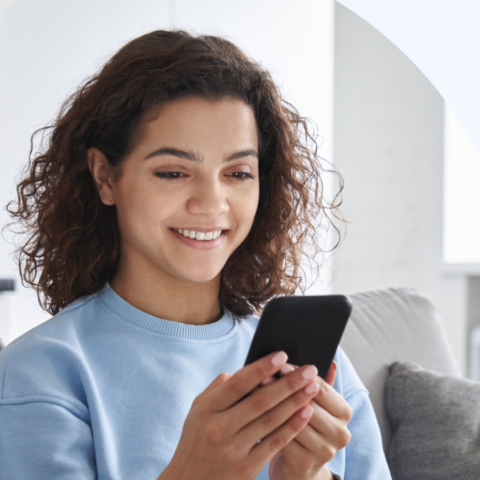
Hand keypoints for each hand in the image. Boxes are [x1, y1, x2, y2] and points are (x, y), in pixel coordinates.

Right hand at [158, 351, 322, 479]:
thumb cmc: (196, 440)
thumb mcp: (196, 411)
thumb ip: (218, 388)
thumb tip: (245, 370)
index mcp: (207, 409)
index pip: (238, 383)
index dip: (262, 367)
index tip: (282, 355)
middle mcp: (219, 428)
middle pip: (260, 400)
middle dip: (288, 383)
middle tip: (309, 369)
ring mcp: (233, 450)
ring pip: (271, 420)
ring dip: (295, 402)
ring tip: (313, 387)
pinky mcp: (246, 469)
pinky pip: (274, 443)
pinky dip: (292, 426)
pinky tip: (306, 412)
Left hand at [261, 361, 351, 479]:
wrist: (299, 466)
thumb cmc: (304, 425)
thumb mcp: (314, 403)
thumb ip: (321, 383)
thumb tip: (330, 361)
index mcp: (344, 412)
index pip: (321, 387)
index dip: (299, 375)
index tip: (280, 364)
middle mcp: (341, 433)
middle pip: (308, 403)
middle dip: (283, 388)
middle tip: (263, 375)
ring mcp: (324, 450)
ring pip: (294, 420)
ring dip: (273, 405)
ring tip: (255, 391)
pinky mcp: (305, 464)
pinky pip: (283, 438)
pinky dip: (268, 424)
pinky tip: (254, 413)